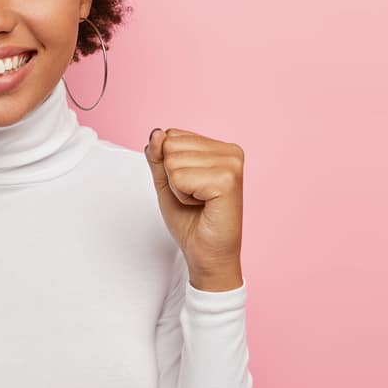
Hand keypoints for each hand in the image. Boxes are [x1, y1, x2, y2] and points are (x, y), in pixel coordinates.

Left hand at [145, 127, 244, 287]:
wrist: (206, 255)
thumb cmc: (191, 220)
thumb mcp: (166, 182)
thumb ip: (158, 156)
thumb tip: (156, 133)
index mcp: (221, 147)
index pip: (172, 135)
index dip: (169, 166)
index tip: (190, 187)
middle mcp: (231, 151)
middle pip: (170, 146)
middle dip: (173, 176)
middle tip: (194, 197)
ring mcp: (231, 164)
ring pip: (173, 161)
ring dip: (178, 187)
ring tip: (198, 202)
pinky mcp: (227, 181)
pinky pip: (180, 178)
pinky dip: (183, 196)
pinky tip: (202, 205)